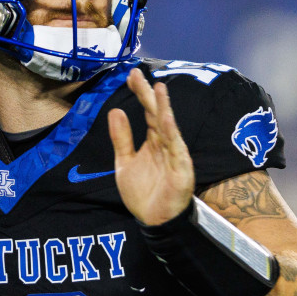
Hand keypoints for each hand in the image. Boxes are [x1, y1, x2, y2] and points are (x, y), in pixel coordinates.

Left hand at [107, 68, 194, 225]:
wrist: (154, 220)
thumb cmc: (143, 193)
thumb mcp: (124, 163)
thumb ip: (121, 138)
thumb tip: (115, 110)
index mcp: (153, 141)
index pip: (147, 112)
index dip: (140, 94)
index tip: (130, 75)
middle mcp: (165, 144)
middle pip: (157, 114)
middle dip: (149, 94)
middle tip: (138, 75)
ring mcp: (175, 155)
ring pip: (169, 128)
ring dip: (164, 108)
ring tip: (158, 89)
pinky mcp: (181, 169)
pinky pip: (176, 149)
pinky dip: (172, 133)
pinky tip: (166, 119)